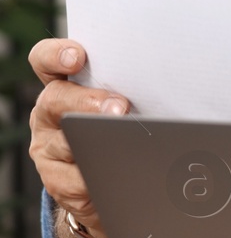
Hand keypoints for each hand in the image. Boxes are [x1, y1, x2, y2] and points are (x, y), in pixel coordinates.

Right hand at [28, 38, 129, 237]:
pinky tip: (119, 177)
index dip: (56, 55)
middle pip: (56, 100)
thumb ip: (135, 86)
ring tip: (126, 144)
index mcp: (66, 84)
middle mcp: (50, 112)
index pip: (46, 60)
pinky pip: (73, 181)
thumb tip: (178, 80)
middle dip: (89, 102)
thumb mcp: (126, 100)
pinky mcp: (57, 181)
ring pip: (64, 143)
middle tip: (119, 107)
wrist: (113, 175)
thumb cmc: (123, 124)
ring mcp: (48, 147)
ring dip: (95, 143)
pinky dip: (97, 180)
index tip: (77, 57)